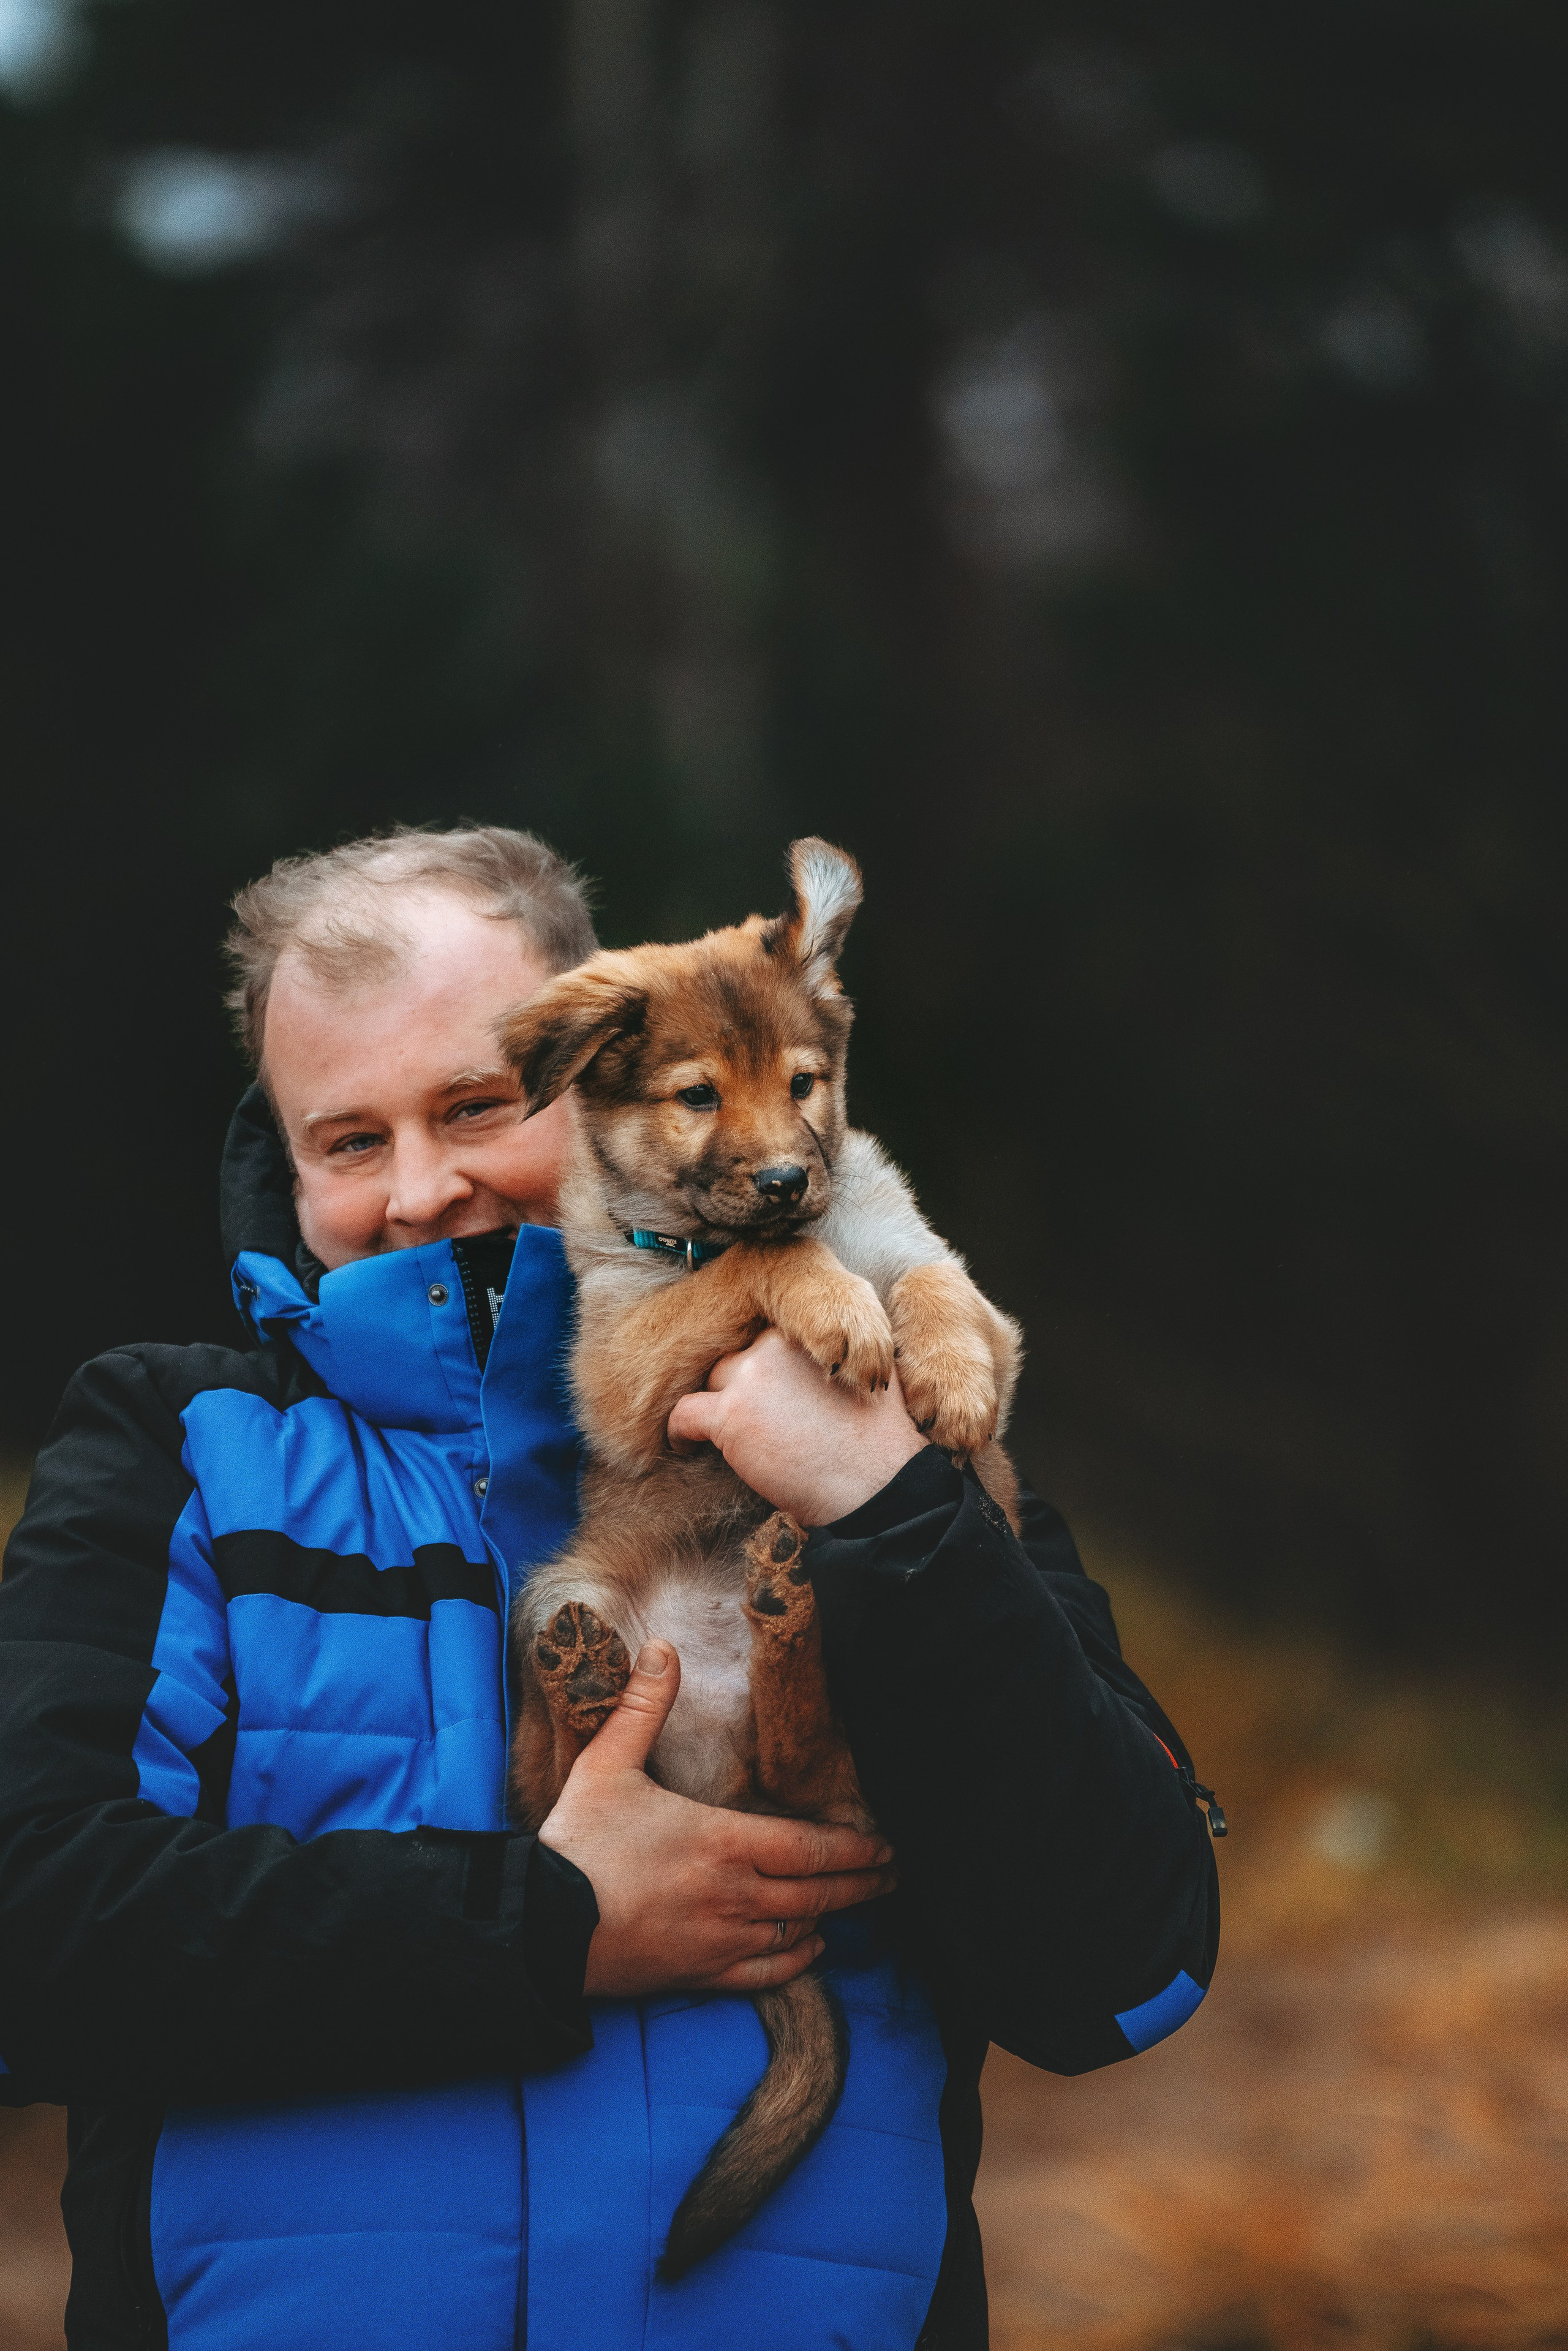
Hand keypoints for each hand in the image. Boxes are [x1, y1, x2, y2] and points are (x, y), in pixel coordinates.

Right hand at [537, 1640, 896, 1997]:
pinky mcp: (699, 1973)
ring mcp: (720, 1939)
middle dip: (862, 1883)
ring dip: (831, 1915)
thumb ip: (643, 1706)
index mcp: (723, 1841)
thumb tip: (662, 1648)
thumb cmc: (579, 1845)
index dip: (856, 1848)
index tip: (887, 1845)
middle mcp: (735, 1894)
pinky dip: (797, 1960)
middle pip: (818, 1892)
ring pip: (796, 1930)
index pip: (812, 1847)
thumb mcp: (607, 1763)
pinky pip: (765, 1973)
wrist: (540, 1928)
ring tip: (855, 1901)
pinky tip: (810, 1949)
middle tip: (893, 1875)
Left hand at [666, 1328, 927, 1525]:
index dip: (767, 1371)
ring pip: (714, 1382)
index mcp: (806, 1334)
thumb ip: (846, 1359)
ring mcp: (750, 1379)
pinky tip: (685, 1447)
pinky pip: (685, 1414)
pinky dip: (680, 1432)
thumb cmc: (881, 1442)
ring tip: (715, 1432)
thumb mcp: (872, 1376)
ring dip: (716, 1406)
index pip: (766, 1342)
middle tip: (749, 1419)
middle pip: (739, 1360)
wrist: (876, 1484)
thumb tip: (838, 1361)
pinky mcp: (730, 1416)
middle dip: (742, 1388)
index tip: (768, 1395)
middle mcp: (773, 1346)